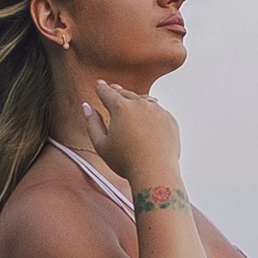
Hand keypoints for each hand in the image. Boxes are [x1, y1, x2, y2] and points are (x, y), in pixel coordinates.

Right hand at [79, 81, 181, 197]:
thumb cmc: (127, 162)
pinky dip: (151, 112)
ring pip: (144, 100)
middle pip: (126, 94)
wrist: (155, 172)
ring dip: (136, 100)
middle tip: (113, 89)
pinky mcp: (170, 120)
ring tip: (131, 102)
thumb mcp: (101, 144)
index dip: (101, 88)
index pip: (107, 93)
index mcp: (121, 108)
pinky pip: (158, 112)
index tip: (99, 85)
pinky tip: (148, 118)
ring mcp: (158, 111)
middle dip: (118, 91)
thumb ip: (92, 123)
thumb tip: (87, 108)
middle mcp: (141, 105)